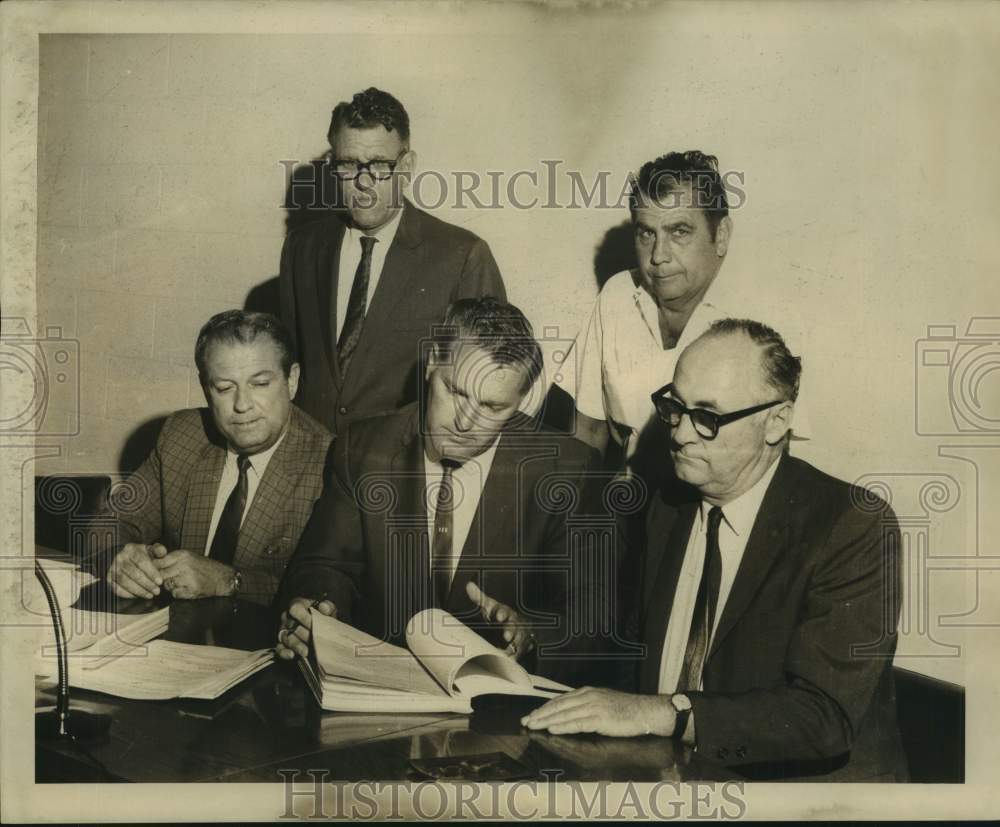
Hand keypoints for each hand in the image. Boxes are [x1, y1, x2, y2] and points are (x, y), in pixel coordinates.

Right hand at [107, 542, 167, 598]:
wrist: (126, 559)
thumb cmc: (143, 556)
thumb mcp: (151, 550)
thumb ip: (159, 550)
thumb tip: (162, 552)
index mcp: (131, 548)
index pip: (141, 561)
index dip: (151, 572)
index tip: (160, 582)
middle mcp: (119, 557)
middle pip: (133, 573)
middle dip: (147, 584)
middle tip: (157, 591)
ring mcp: (112, 568)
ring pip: (125, 582)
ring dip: (139, 590)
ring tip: (150, 595)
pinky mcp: (108, 579)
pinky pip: (117, 589)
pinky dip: (128, 594)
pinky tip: (138, 596)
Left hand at [154, 549, 232, 599]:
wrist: (222, 577)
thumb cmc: (204, 567)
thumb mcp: (188, 556)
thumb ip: (171, 558)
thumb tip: (150, 561)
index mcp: (182, 555)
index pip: (158, 562)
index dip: (154, 568)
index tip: (154, 571)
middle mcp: (184, 565)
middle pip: (160, 575)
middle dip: (162, 579)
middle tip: (169, 578)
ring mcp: (188, 578)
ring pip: (167, 585)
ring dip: (171, 586)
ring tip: (181, 583)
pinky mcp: (191, 590)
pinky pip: (175, 594)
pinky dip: (178, 593)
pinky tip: (187, 588)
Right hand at [276, 597, 336, 660]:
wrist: (319, 624)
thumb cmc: (322, 614)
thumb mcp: (328, 608)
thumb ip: (328, 606)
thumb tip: (324, 607)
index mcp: (296, 605)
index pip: (295, 609)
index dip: (304, 617)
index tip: (315, 625)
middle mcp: (287, 617)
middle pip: (291, 626)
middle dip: (304, 634)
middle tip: (315, 641)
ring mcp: (283, 631)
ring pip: (286, 638)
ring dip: (297, 646)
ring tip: (307, 652)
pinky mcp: (282, 644)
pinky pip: (279, 649)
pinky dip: (284, 653)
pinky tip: (292, 655)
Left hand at [465, 581, 534, 658]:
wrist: (519, 626)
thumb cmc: (500, 616)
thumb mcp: (490, 606)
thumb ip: (480, 598)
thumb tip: (468, 585)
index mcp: (505, 612)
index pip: (504, 611)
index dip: (502, 613)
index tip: (498, 617)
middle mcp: (514, 623)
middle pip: (513, 626)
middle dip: (511, 630)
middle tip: (506, 636)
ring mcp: (519, 635)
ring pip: (519, 640)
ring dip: (515, 646)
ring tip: (508, 652)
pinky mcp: (521, 648)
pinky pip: (519, 653)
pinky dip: (515, 657)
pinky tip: (510, 661)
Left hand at [521, 687, 675, 736]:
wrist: (644, 711)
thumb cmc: (624, 709)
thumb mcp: (601, 702)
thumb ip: (585, 706)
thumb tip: (568, 713)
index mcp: (586, 692)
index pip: (560, 700)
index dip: (544, 708)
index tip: (531, 715)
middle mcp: (587, 697)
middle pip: (558, 706)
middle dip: (540, 714)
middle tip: (525, 721)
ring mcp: (593, 707)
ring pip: (564, 714)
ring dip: (547, 721)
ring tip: (533, 726)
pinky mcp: (600, 719)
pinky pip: (577, 723)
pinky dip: (563, 726)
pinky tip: (552, 729)